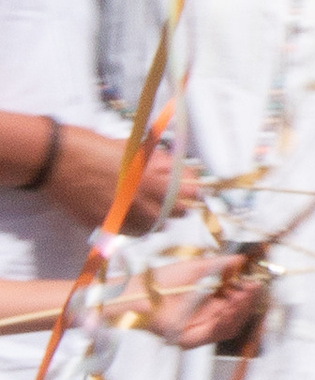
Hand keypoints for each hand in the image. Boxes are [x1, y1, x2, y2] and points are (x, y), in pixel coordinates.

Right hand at [48, 125, 190, 231]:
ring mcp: (128, 211)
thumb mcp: (131, 147)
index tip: (191, 187)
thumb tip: (173, 168)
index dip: (193, 187)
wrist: (57, 159)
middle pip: (181, 210)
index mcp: (153, 170)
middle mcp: (145, 193)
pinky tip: (131, 218)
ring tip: (150, 210)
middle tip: (174, 201)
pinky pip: (133, 233)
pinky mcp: (109, 223)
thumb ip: (155, 161)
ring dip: (158, 218)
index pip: (192, 186)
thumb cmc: (90, 146)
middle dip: (180, 205)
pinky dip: (136, 228)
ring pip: (158, 225)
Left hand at [150, 254, 268, 352]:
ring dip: (239, 312)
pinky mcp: (190, 339)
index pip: (236, 303)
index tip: (255, 283)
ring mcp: (199, 329)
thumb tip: (241, 260)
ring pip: (229, 327)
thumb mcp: (196, 267)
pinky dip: (225, 322)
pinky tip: (229, 308)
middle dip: (247, 303)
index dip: (247, 295)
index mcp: (209, 302)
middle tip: (252, 290)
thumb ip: (221, 265)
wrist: (139, 292)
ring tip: (242, 297)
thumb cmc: (161, 280)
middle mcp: (206, 317)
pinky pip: (214, 334)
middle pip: (236, 317)